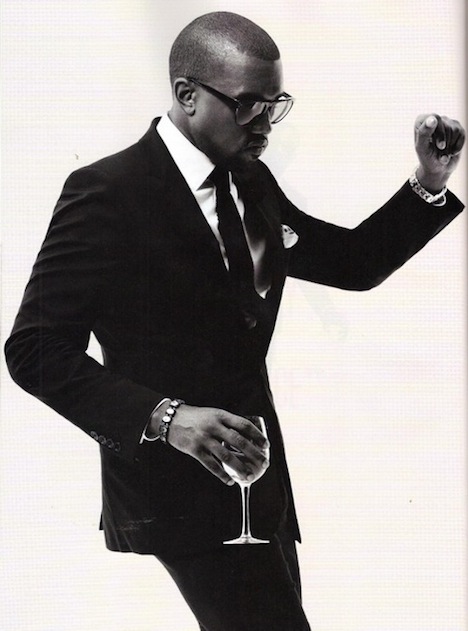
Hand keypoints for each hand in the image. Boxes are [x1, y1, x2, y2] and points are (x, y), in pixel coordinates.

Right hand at [151, 404, 269, 484]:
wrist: (170, 418)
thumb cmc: (196, 417)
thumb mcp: (213, 414)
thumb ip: (228, 423)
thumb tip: (247, 437)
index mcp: (221, 416)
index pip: (244, 425)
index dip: (257, 436)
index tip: (266, 445)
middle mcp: (214, 427)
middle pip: (239, 442)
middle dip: (254, 454)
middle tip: (264, 463)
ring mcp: (204, 439)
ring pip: (226, 456)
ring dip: (240, 468)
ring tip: (249, 476)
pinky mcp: (195, 450)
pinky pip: (211, 465)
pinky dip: (222, 475)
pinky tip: (230, 481)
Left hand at [414, 114, 464, 192]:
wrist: (438, 170)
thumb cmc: (427, 158)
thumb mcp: (422, 148)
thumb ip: (424, 133)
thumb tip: (433, 118)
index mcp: (422, 121)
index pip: (435, 118)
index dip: (439, 133)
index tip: (440, 146)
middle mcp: (434, 119)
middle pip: (446, 125)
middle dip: (444, 142)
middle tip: (440, 151)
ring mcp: (447, 122)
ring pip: (455, 130)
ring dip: (449, 146)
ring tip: (443, 153)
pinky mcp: (457, 128)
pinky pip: (462, 134)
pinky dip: (457, 146)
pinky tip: (451, 152)